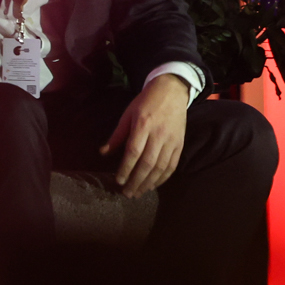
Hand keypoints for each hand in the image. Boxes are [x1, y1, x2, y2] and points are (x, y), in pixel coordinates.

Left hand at [100, 73, 189, 197]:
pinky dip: (163, 178)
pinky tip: (153, 185)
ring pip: (161, 167)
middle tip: (127, 193)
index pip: (134, 152)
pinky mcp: (180, 144)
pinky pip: (172, 165)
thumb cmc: (146, 102)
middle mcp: (159, 134)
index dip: (126, 168)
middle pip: (147, 163)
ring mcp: (172, 140)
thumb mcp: (128, 114)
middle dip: (136, 181)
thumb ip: (117, 135)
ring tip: (138, 193)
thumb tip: (103, 152)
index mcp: (143, 125)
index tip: (118, 181)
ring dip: (149, 183)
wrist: (172, 91)